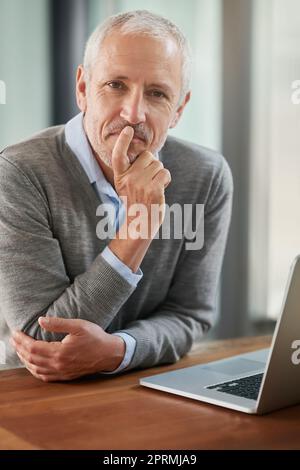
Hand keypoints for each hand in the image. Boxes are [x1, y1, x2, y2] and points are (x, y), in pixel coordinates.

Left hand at [10, 317, 125, 381]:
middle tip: (13, 340)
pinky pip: (45, 377)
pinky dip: (34, 371)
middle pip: (31, 359)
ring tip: (19, 351)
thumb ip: (58, 324)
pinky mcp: (66, 376)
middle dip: (20, 349)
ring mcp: (61, 372)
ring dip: (25, 360)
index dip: (22, 340)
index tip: (16, 333)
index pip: (33, 347)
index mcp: (60, 352)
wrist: (109, 354)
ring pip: (36, 369)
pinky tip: (32, 366)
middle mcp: (58, 364)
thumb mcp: (79, 325)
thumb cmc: (95, 338)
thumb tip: (40, 321)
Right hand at [112, 126, 170, 232]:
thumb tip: (149, 154)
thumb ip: (133, 170)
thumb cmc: (136, 202)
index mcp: (120, 176)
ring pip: (158, 164)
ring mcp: (141, 184)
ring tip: (153, 187)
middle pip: (148, 156)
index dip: (123, 141)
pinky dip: (166, 180)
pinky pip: (165, 173)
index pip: (118, 155)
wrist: (139, 224)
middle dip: (152, 165)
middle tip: (148, 181)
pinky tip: (159, 190)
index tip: (128, 129)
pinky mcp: (154, 190)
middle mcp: (129, 179)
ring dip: (160, 174)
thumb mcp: (127, 185)